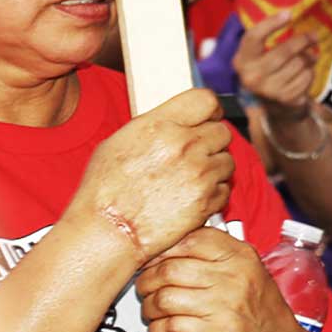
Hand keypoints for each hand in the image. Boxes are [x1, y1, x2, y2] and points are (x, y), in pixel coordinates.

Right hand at [68, 88, 234, 263]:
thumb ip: (157, 126)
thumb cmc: (105, 190)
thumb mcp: (119, 142)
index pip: (205, 100)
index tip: (211, 116)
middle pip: (222, 131)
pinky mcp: (208, 200)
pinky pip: (225, 188)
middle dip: (212, 141)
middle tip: (197, 153)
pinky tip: (191, 197)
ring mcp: (199, 173)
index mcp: (161, 126)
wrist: (106, 231)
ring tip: (189, 178)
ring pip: (227, 160)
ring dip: (214, 168)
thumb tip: (178, 120)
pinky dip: (214, 193)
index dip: (211, 109)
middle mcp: (184, 146)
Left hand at [135, 225, 310, 331]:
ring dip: (149, 308)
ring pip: (165, 299)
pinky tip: (161, 329)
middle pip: (169, 270)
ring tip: (152, 310)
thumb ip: (216, 254)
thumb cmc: (260, 308)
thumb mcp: (248, 270)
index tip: (154, 260)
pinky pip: (171, 327)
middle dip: (147, 281)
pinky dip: (158, 329)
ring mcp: (227, 306)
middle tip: (145, 288)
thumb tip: (170, 245)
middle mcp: (235, 277)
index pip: (190, 239)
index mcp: (240, 256)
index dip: (163, 250)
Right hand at [233, 9, 320, 122]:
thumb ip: (266, 37)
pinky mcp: (285, 98)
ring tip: (310, 56)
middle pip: (283, 52)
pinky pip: (307, 77)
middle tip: (314, 35)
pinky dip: (310, 72)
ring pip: (299, 64)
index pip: (253, 38)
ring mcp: (269, 90)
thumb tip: (288, 13)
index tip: (288, 14)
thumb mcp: (258, 55)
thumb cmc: (265, 69)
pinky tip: (306, 71)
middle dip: (302, 41)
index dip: (270, 24)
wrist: (270, 104)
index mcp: (242, 60)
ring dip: (308, 58)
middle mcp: (251, 76)